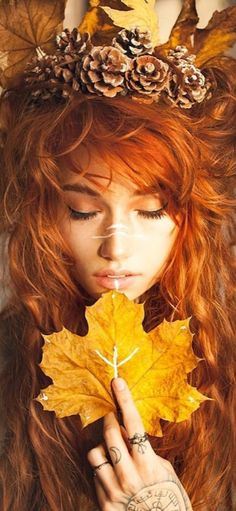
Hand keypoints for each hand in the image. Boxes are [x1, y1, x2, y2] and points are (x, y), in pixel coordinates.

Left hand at [87, 377, 191, 510]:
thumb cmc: (167, 494)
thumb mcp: (163, 468)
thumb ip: (144, 450)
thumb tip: (125, 431)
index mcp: (148, 464)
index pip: (134, 424)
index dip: (124, 400)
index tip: (117, 382)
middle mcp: (129, 475)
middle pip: (110, 434)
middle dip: (109, 421)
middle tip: (111, 417)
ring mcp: (115, 489)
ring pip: (95, 453)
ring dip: (103, 448)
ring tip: (113, 454)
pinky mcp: (105, 503)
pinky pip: (94, 474)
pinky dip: (102, 470)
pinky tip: (112, 475)